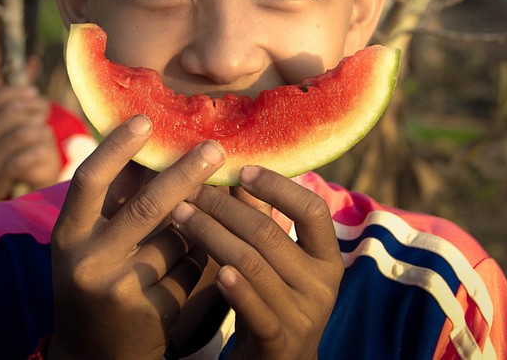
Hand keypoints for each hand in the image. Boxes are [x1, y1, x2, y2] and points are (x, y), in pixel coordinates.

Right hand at [0, 84, 60, 203]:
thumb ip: (3, 113)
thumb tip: (31, 91)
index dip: (18, 92)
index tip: (34, 92)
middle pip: (11, 114)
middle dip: (32, 109)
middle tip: (45, 111)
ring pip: (19, 136)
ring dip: (38, 131)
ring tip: (46, 130)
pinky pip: (20, 161)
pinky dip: (35, 154)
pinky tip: (44, 150)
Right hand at [47, 115, 226, 359]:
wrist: (93, 356)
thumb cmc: (95, 281)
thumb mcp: (89, 242)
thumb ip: (114, 200)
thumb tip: (150, 144)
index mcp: (67, 236)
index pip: (89, 181)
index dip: (116, 147)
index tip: (146, 119)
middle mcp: (88, 262)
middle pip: (147, 208)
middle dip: (185, 173)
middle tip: (216, 148)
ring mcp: (119, 290)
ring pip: (177, 239)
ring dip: (196, 226)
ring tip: (200, 221)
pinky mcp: (150, 313)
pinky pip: (191, 270)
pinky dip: (199, 260)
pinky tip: (196, 262)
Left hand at [170, 166, 342, 359]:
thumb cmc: (270, 301)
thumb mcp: (273, 261)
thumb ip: (260, 217)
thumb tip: (237, 166)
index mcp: (326, 258)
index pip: (313, 210)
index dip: (278, 186)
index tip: (242, 169)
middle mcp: (321, 285)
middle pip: (268, 234)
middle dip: (222, 207)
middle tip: (188, 190)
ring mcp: (303, 315)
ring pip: (252, 263)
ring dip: (211, 235)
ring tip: (180, 215)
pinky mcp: (280, 341)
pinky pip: (254, 307)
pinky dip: (234, 286)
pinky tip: (213, 270)